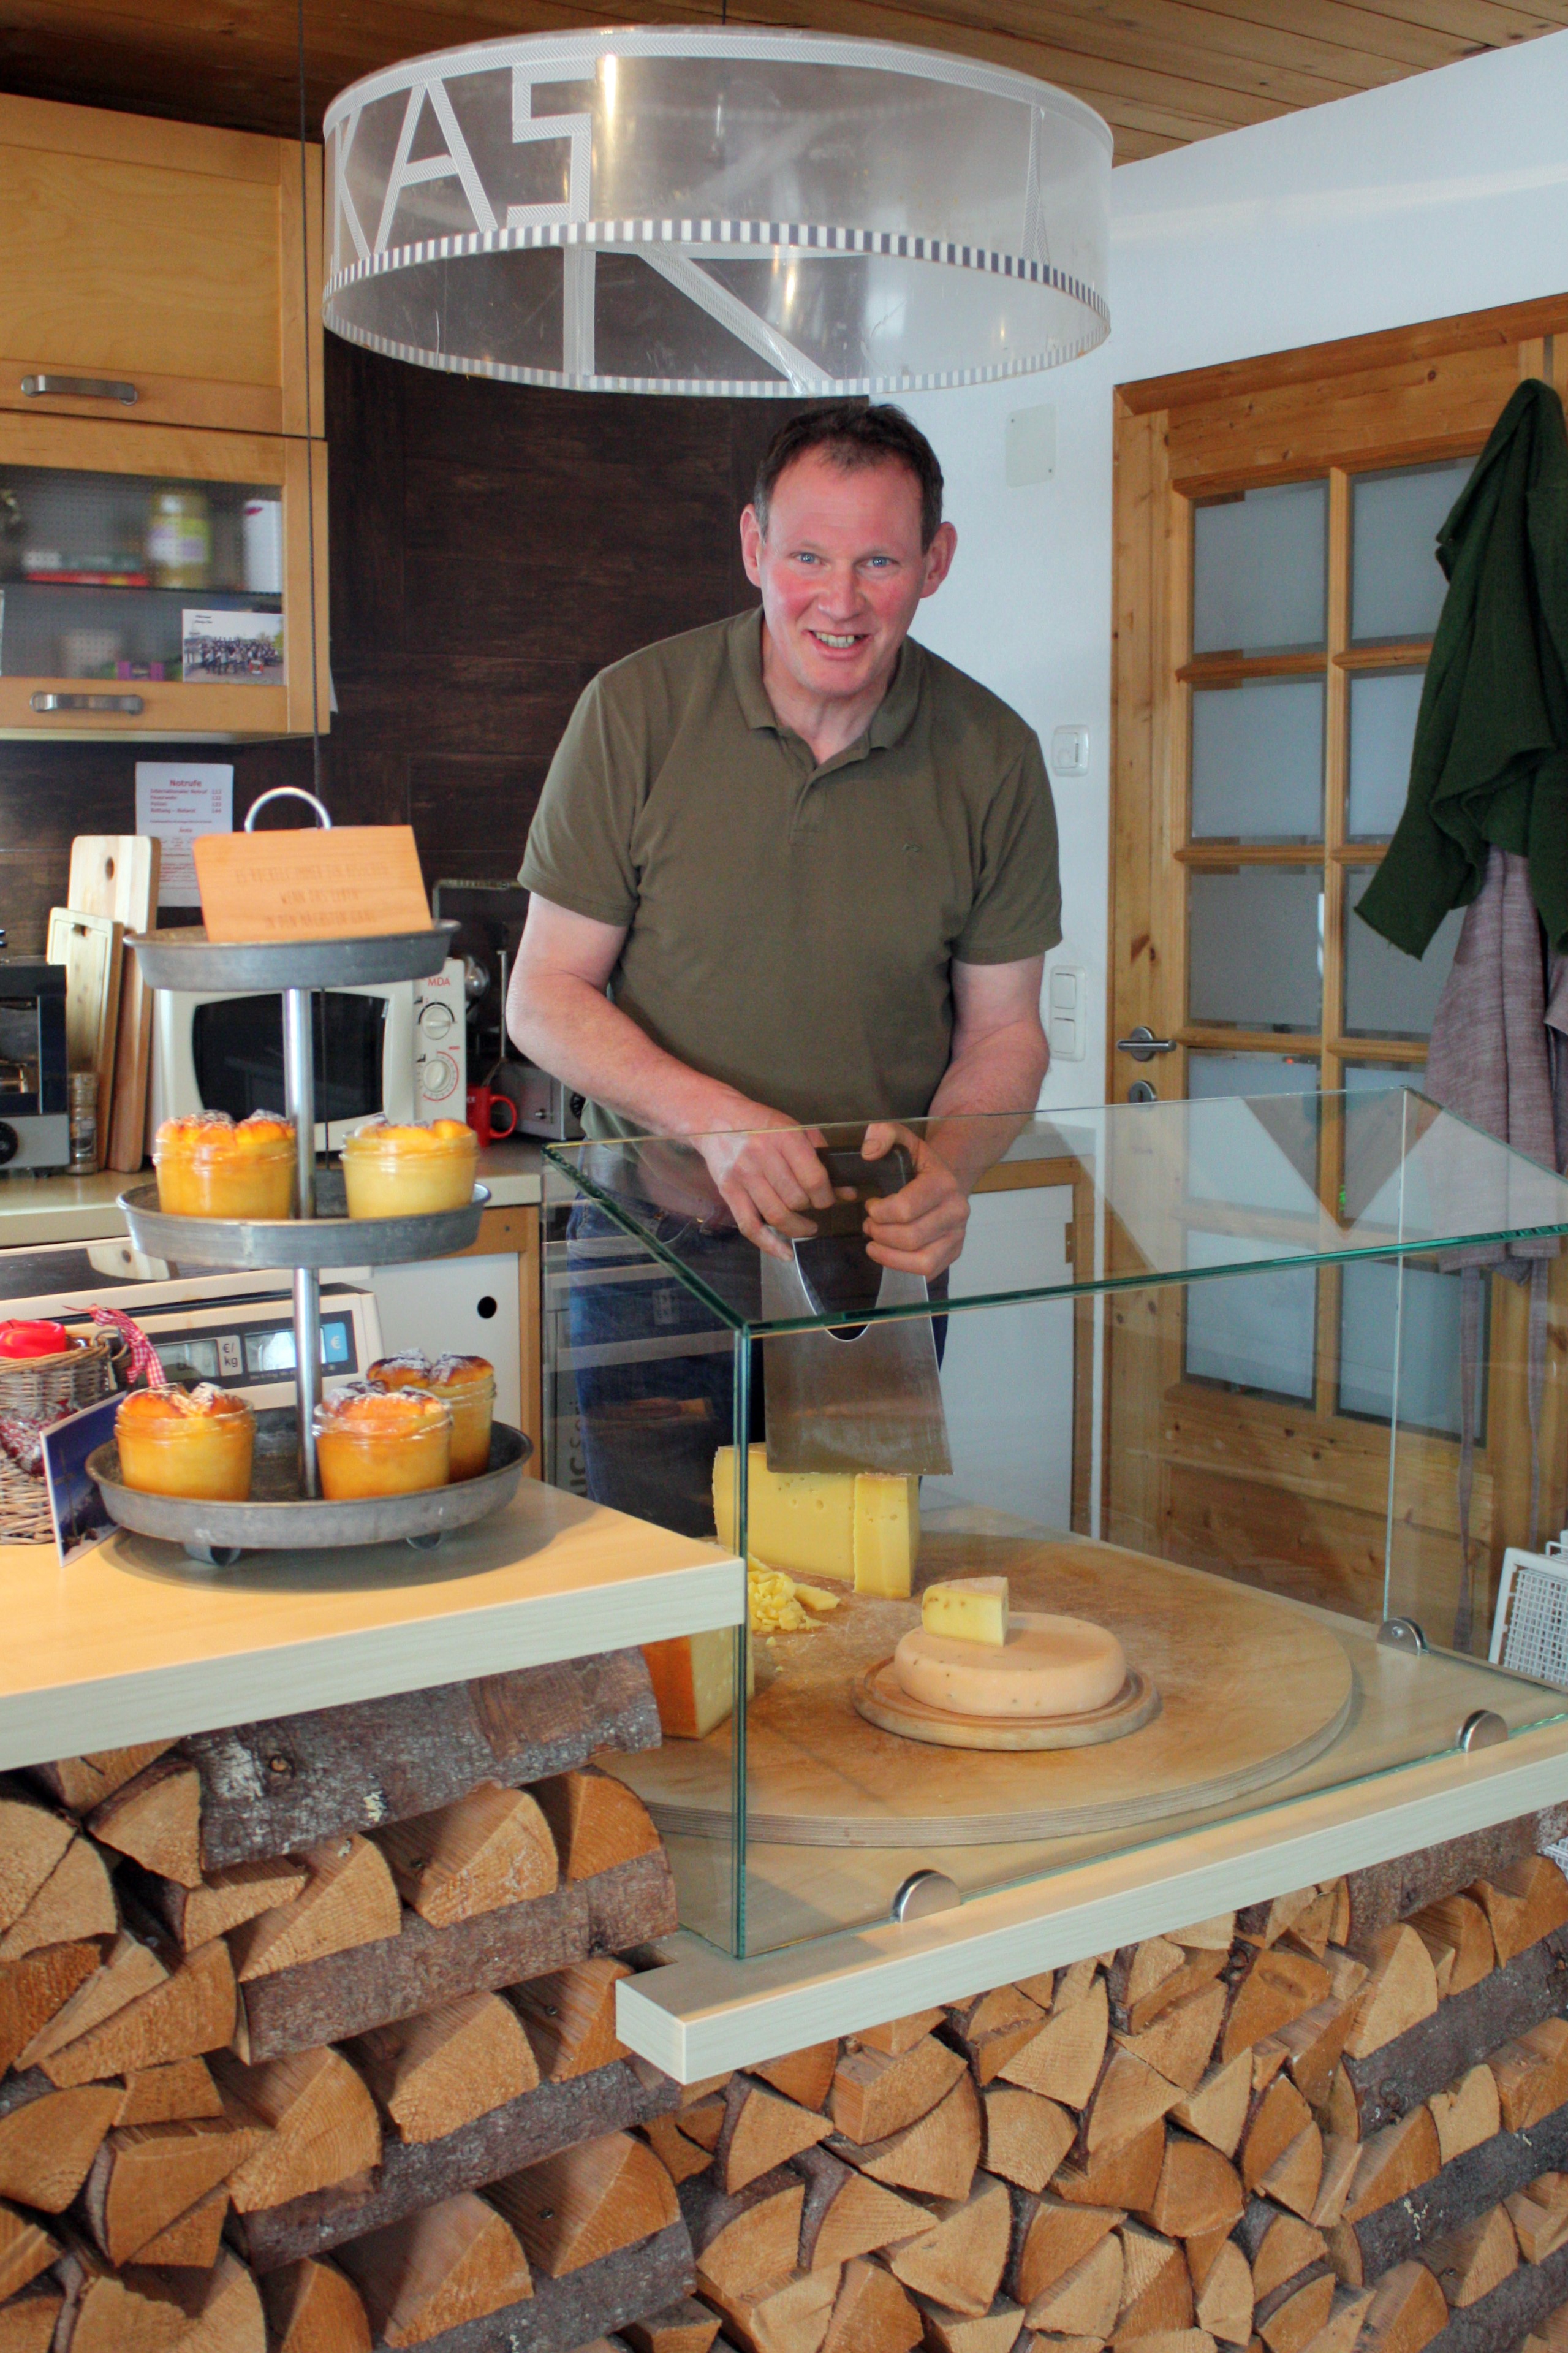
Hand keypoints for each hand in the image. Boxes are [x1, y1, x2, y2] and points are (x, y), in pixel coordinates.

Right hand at [695, 1110, 835, 1259]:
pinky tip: (785, 1253)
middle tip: (814, 1207)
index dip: (827, 1196)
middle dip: (811, 1208)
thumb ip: (821, 1156)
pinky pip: (750, 1226)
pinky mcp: (729, 1192)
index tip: (829, 1199)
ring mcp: (743, 1176)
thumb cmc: (760, 1123)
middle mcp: (762, 1156)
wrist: (715, 1119)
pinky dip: (769, 1244)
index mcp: (784, 1137)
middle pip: (796, 1199)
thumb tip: (846, 1191)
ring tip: (808, 1228)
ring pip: (777, 1215)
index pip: (813, 1179)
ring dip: (798, 1228)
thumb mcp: (795, 1128)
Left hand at [860, 1121, 969, 1277]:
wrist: (948, 1179)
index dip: (879, 1212)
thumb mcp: (903, 1140)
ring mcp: (958, 1235)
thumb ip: (884, 1134)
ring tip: (874, 1242)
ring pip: (920, 1260)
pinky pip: (928, 1271)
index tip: (870, 1205)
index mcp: (943, 1183)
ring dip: (889, 1255)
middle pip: (910, 1237)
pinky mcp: (954, 1252)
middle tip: (868, 1224)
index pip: (905, 1209)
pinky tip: (888, 1254)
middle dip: (880, 1233)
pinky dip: (902, 1267)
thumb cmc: (920, 1165)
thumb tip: (868, 1151)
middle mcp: (957, 1211)